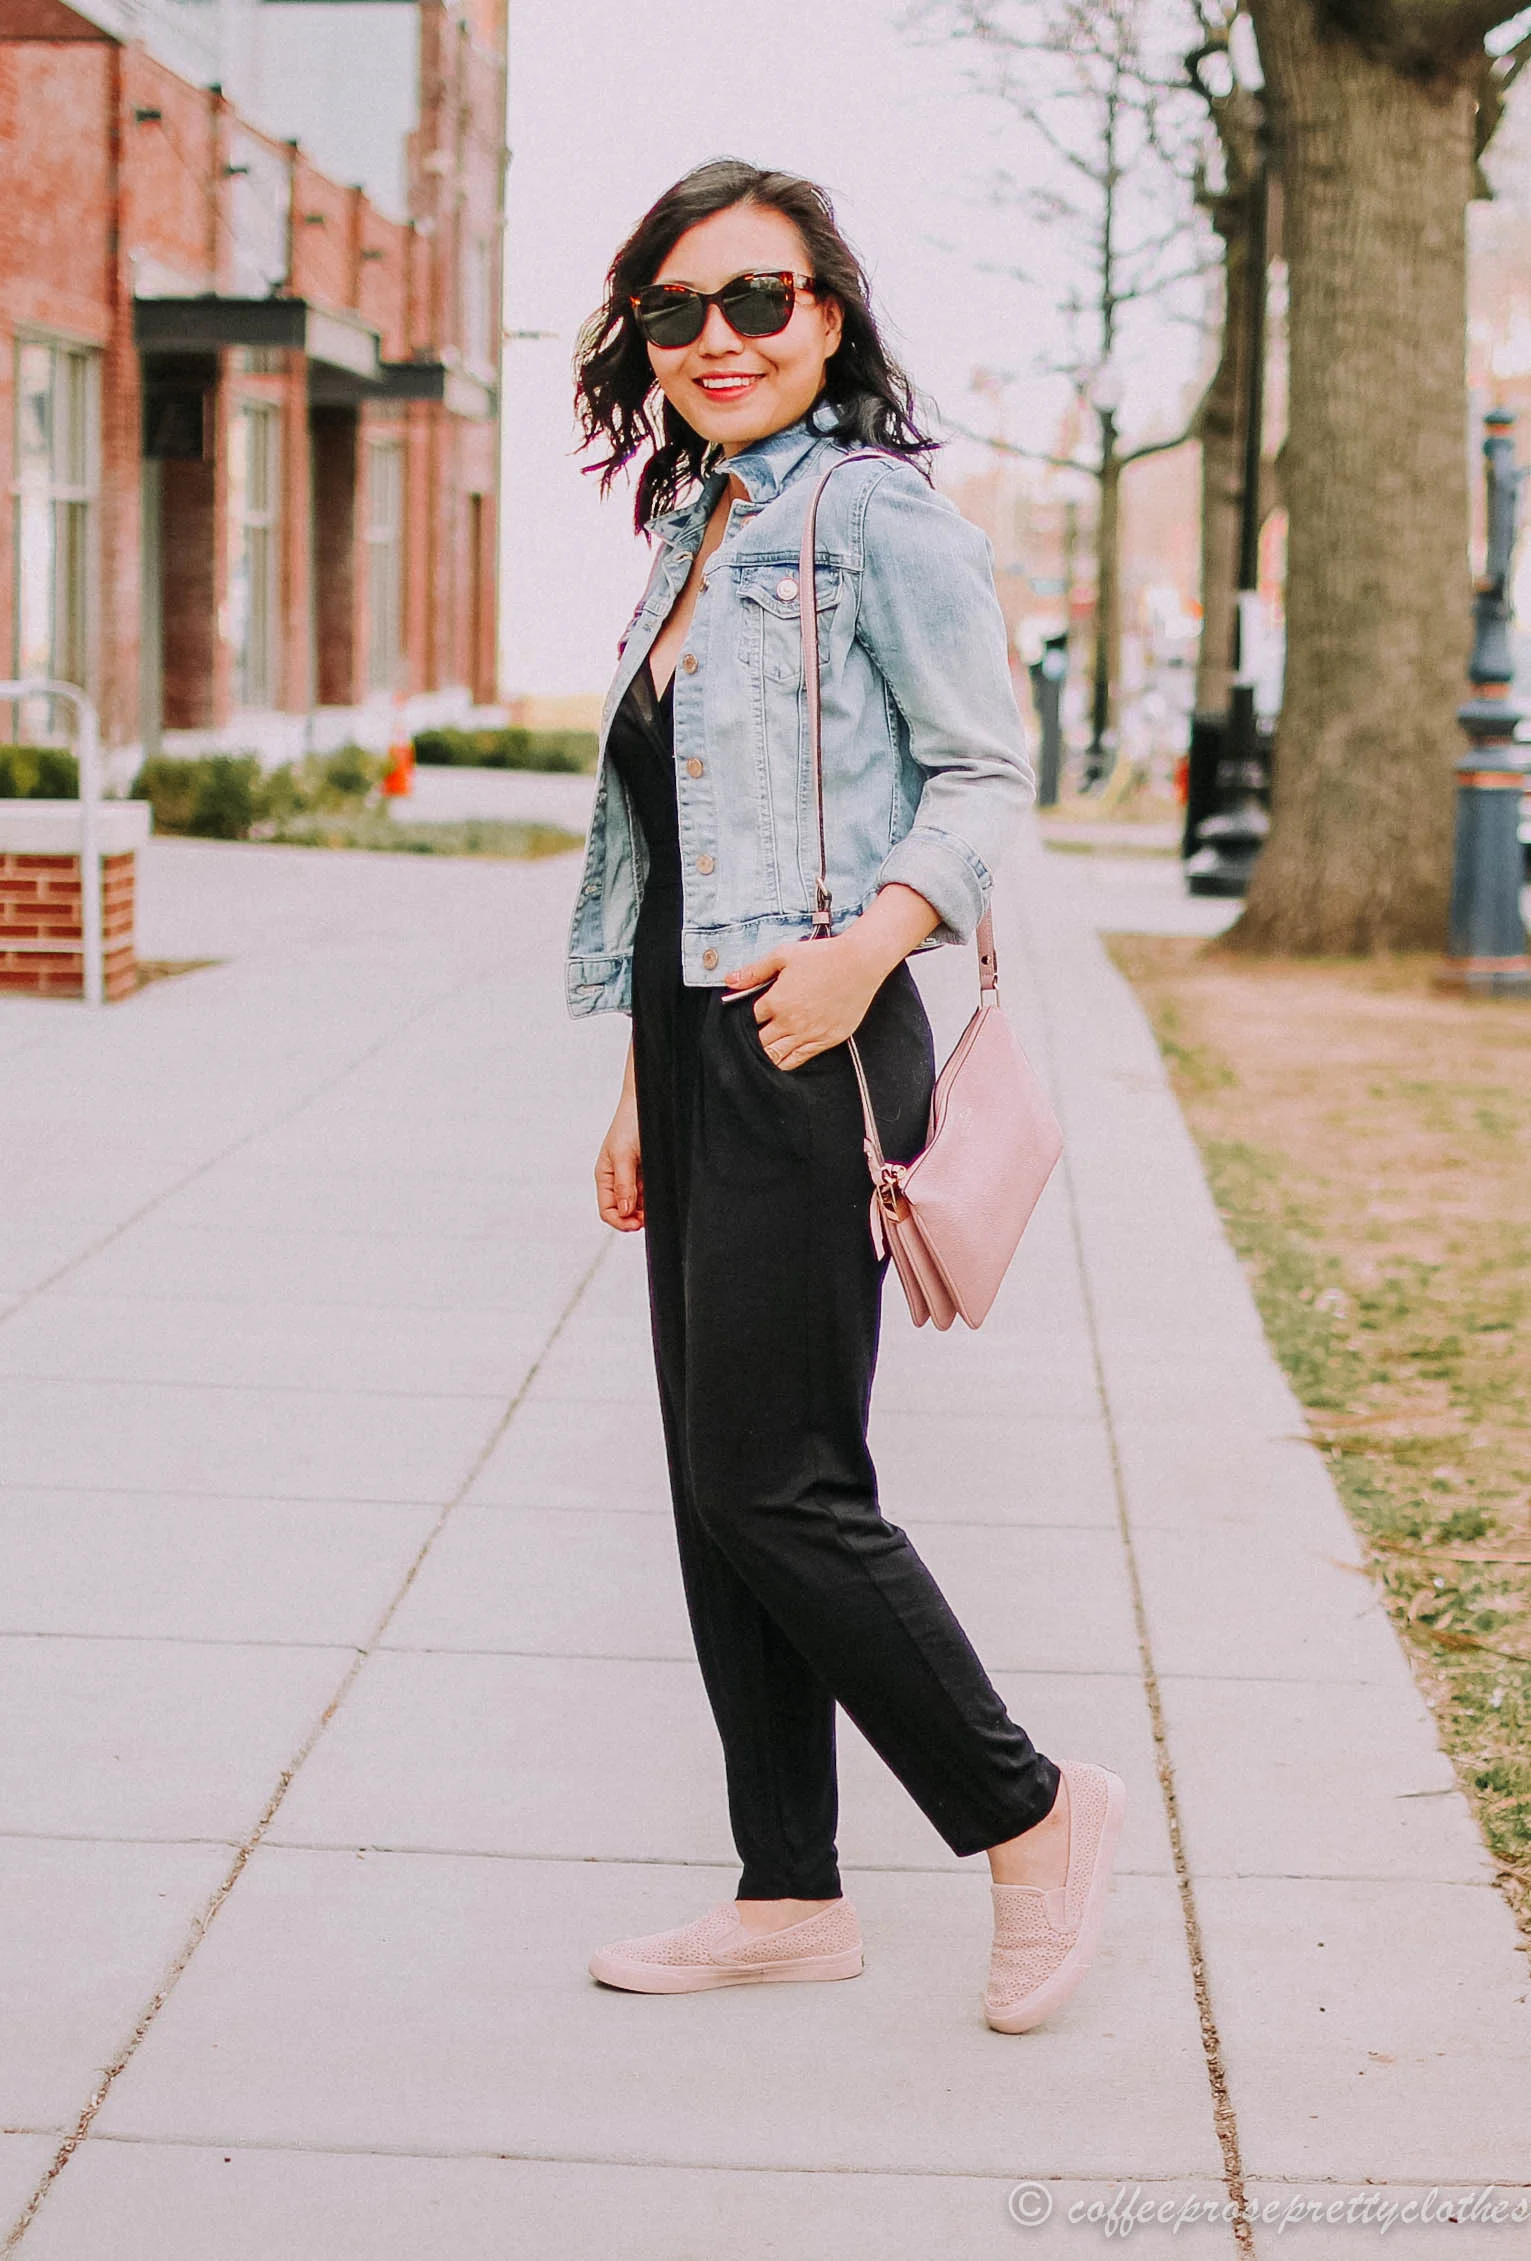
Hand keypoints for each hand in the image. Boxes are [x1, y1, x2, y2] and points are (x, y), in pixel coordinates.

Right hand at [595, 1090, 643, 1229]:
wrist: (650, 1102)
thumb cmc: (630, 1122)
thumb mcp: (623, 1154)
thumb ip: (623, 1184)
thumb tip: (624, 1212)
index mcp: (605, 1176)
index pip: (608, 1210)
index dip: (620, 1222)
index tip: (636, 1224)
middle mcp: (619, 1179)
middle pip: (624, 1212)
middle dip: (635, 1219)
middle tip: (649, 1218)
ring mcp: (635, 1177)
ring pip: (638, 1206)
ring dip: (646, 1210)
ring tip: (657, 1205)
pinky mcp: (649, 1173)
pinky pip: (650, 1194)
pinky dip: (655, 1199)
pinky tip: (662, 1196)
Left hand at [723, 886, 941, 1071]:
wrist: (859, 963)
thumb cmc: (822, 956)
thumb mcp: (783, 955)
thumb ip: (754, 971)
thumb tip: (728, 980)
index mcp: (777, 1001)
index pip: (749, 1022)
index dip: (744, 1022)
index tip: (748, 1020)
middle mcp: (790, 1022)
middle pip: (760, 1044)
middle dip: (753, 1042)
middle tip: (751, 1041)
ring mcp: (809, 1034)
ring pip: (777, 1057)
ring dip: (768, 1056)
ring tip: (764, 1054)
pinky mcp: (827, 1040)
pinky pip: (800, 1059)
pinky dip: (787, 1061)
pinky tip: (782, 1060)